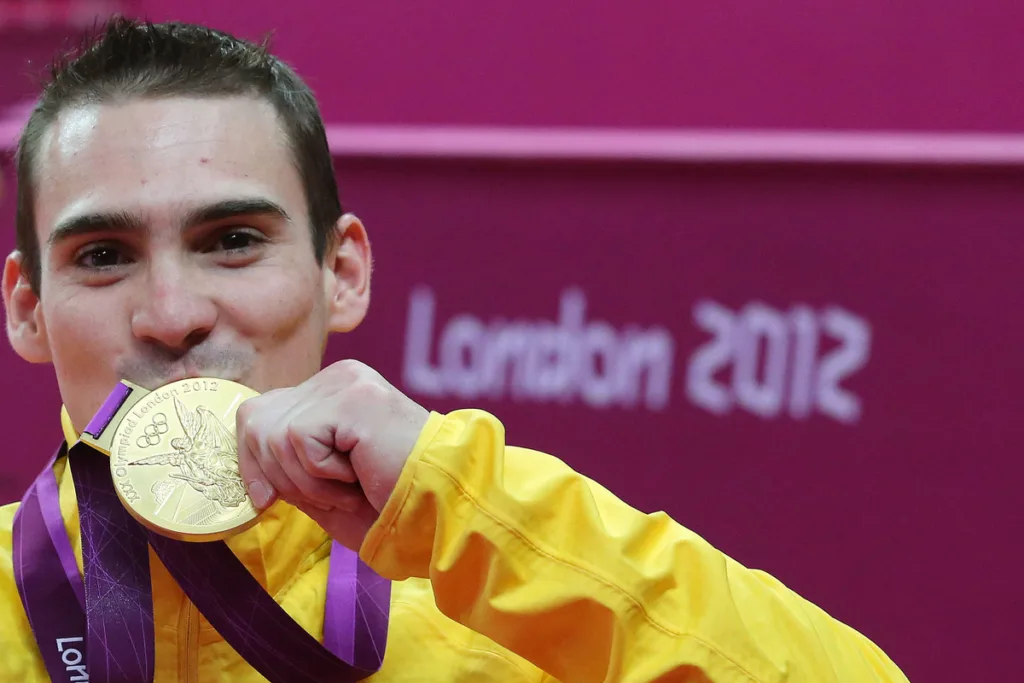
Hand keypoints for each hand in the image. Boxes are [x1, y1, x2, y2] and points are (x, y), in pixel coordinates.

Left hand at [235, 360, 430, 549]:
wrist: (439, 510)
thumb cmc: (388, 505)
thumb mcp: (322, 486)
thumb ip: (285, 467)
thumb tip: (246, 469)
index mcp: (332, 392)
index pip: (259, 411)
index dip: (250, 459)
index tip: (264, 499)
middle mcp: (338, 377)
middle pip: (257, 421)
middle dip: (279, 475)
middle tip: (329, 495)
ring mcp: (346, 383)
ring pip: (275, 435)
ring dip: (308, 481)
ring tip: (351, 487)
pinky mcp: (352, 397)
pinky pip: (298, 439)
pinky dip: (322, 474)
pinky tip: (360, 475)